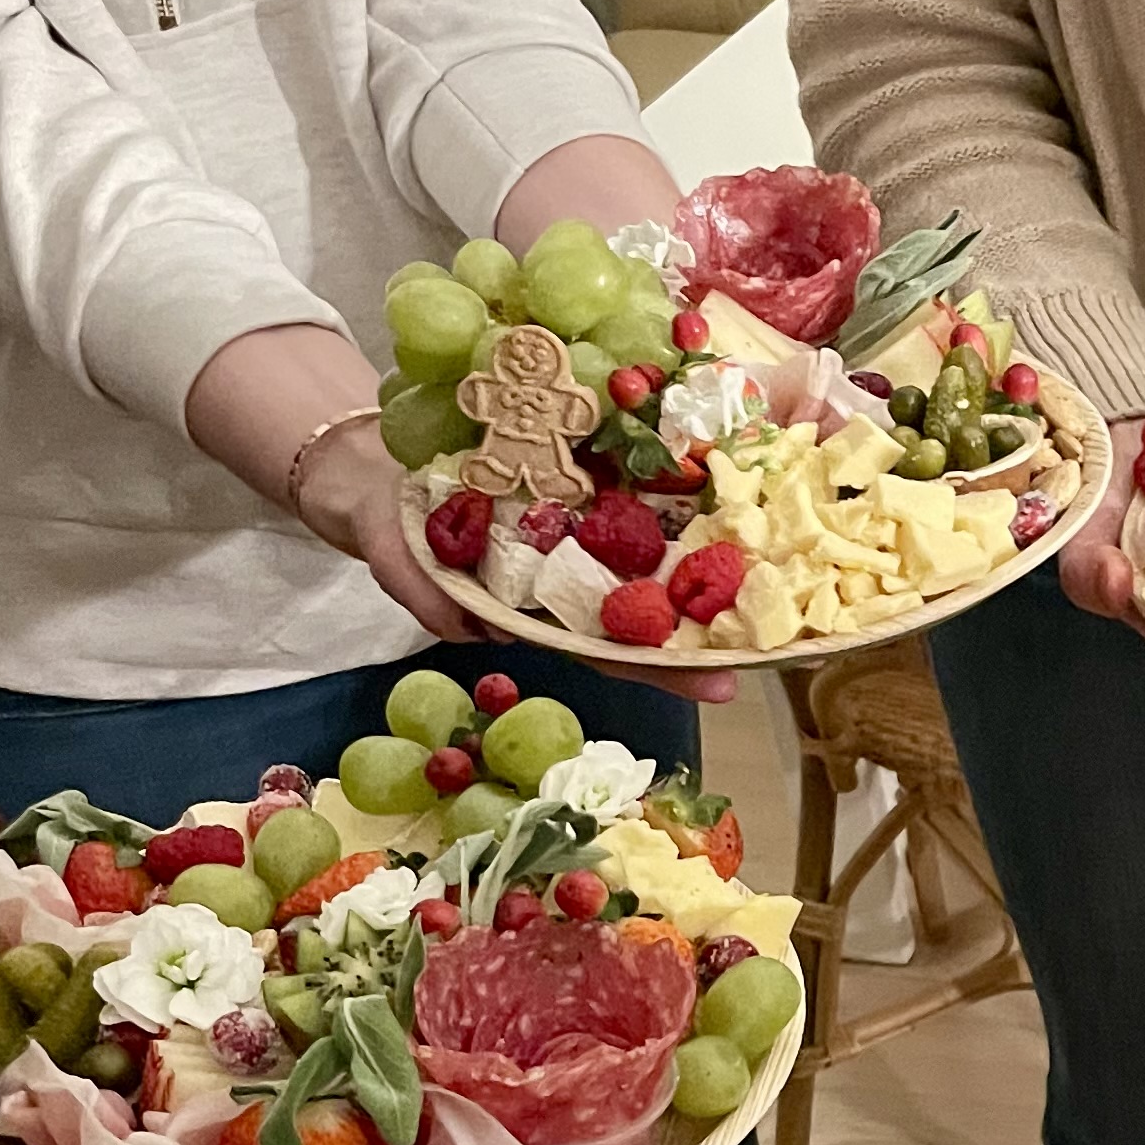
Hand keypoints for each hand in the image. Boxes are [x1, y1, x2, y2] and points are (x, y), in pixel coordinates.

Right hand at [299, 416, 734, 711]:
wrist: (374, 460)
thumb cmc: (388, 520)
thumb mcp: (394, 556)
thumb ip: (426, 596)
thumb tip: (469, 628)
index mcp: (534, 609)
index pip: (604, 648)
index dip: (657, 666)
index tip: (715, 684)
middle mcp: (566, 575)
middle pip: (644, 608)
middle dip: (704, 626)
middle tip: (770, 635)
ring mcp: (573, 529)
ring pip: (644, 556)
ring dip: (698, 562)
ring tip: (765, 564)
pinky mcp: (573, 477)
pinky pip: (625, 487)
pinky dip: (666, 487)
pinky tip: (715, 479)